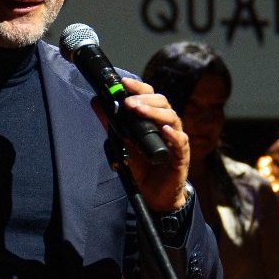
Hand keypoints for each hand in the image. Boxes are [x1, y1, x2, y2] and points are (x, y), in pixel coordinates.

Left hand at [92, 77, 190, 212]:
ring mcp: (175, 140)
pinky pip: (181, 142)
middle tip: (127, 103)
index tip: (124, 82)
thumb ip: (112, 124)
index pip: (150, 97)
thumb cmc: (143, 167)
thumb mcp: (122, 144)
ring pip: (172, 118)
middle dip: (144, 100)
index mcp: (154, 120)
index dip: (138, 88)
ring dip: (155, 112)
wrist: (154, 195)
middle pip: (163, 103)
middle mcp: (167, 126)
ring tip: (139, 111)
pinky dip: (174, 135)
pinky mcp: (181, 157)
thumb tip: (96, 103)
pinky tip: (165, 130)